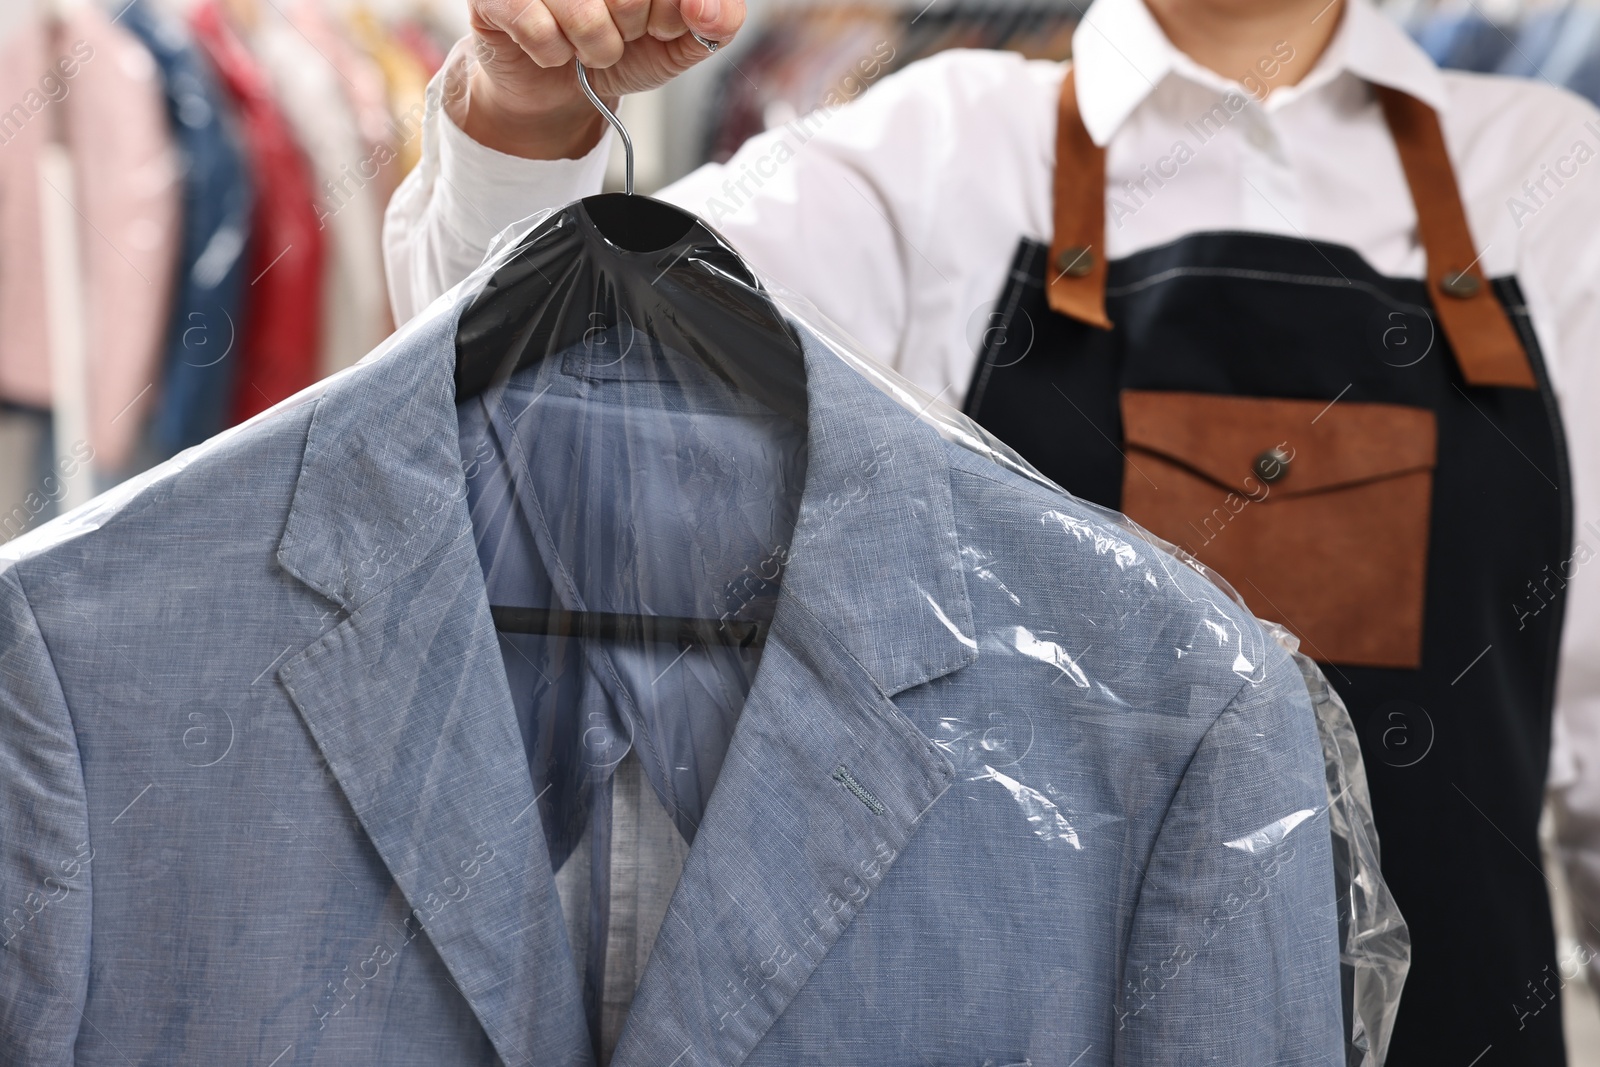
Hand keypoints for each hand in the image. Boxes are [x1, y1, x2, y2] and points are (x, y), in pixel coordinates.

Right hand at [460, 0, 743, 158]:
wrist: (559, 89)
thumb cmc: (618, 49)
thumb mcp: (680, 41)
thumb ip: (717, 21)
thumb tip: (705, 8)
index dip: (671, 13)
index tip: (660, 24)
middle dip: (635, 29)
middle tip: (621, 33)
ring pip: (585, 15)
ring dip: (596, 49)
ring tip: (587, 46)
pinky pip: (538, 29)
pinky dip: (553, 54)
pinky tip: (552, 47)